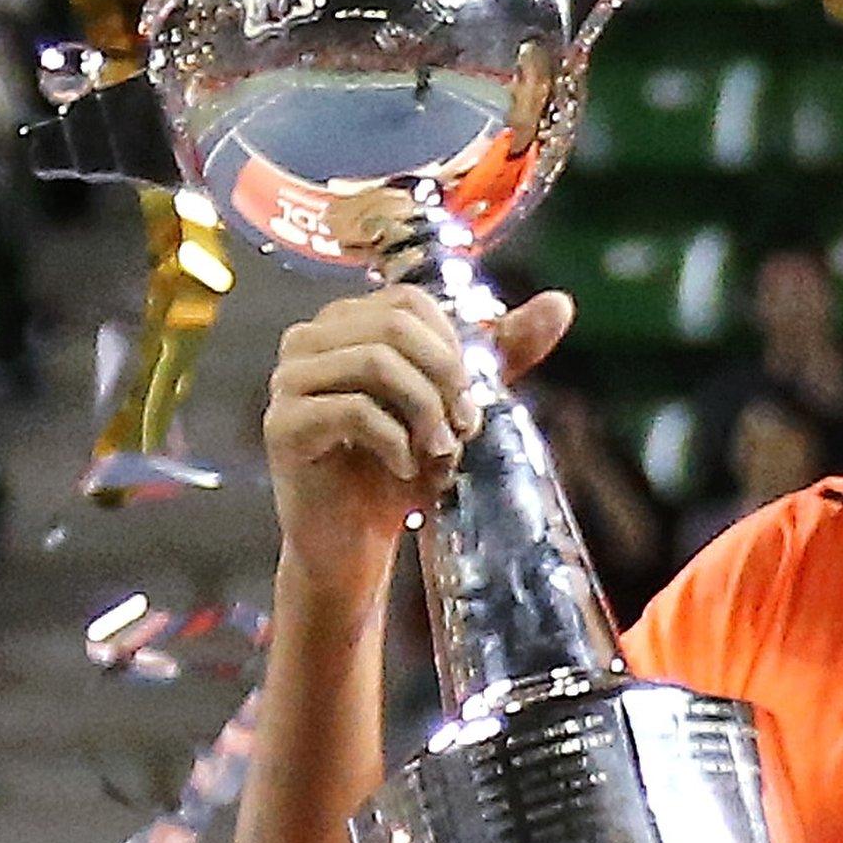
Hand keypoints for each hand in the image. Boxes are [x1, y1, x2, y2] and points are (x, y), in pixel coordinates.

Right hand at [264, 286, 573, 576]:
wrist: (358, 540)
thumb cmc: (405, 465)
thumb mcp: (460, 402)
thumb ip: (505, 352)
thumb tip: (560, 303)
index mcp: (348, 322)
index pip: (411, 302)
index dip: (452, 349)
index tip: (466, 400)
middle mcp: (309, 340)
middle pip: (394, 326)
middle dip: (444, 380)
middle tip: (460, 429)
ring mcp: (288, 380)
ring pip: (376, 363)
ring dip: (425, 413)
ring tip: (437, 453)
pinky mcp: (282, 425)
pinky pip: (354, 411)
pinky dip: (397, 443)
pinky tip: (405, 469)